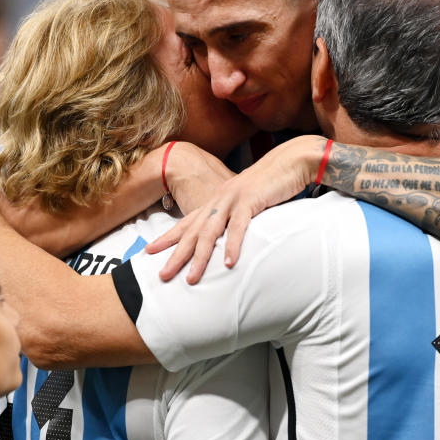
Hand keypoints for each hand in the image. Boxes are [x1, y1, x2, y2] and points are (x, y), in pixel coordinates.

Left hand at [147, 135, 325, 283]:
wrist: (290, 161)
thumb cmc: (271, 183)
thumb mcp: (246, 201)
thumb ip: (235, 216)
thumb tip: (228, 236)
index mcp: (216, 200)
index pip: (186, 222)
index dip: (167, 237)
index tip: (149, 251)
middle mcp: (218, 200)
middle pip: (192, 232)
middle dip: (176, 255)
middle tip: (162, 275)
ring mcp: (232, 199)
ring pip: (210, 232)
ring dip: (200, 257)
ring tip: (192, 278)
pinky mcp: (250, 201)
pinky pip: (238, 227)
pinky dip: (232, 245)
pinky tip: (228, 263)